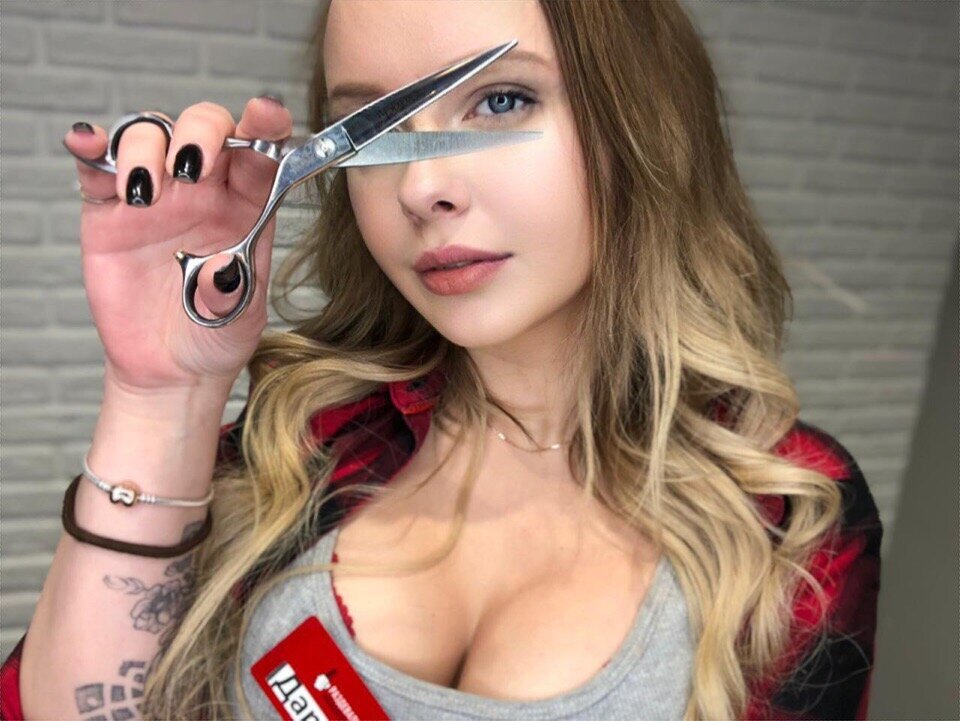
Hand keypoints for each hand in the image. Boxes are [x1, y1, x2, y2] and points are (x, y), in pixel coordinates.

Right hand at [64, 98, 291, 393]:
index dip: (266, 125)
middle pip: (204, 126)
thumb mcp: (240, 319)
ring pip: (150, 135)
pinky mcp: (110, 211)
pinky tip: (88, 144)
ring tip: (145, 191)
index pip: (261, 151)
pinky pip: (97, 165)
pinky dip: (91, 146)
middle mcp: (204, 190)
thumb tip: (219, 270)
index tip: (266, 114)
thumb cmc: (216, 334)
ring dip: (146, 148)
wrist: (170, 367)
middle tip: (191, 167)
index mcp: (248, 204)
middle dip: (199, 131)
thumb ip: (234, 291)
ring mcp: (156, 196)